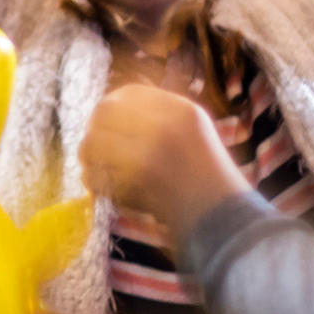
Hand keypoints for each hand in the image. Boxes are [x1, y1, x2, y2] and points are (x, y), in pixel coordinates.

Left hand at [77, 83, 249, 242]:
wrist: (225, 220)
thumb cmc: (210, 181)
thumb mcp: (195, 133)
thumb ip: (162, 117)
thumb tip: (112, 109)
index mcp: (182, 110)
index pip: (128, 92)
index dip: (110, 105)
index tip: (103, 121)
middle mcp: (166, 123)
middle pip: (105, 111)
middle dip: (93, 129)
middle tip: (92, 147)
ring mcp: (152, 149)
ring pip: (94, 142)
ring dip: (89, 157)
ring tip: (94, 168)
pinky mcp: (139, 179)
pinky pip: (98, 173)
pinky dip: (95, 182)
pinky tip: (103, 188)